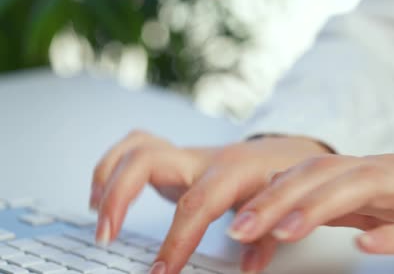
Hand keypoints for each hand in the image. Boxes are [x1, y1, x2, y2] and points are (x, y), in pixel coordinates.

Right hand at [89, 130, 330, 273]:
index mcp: (231, 172)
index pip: (197, 204)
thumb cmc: (278, 180)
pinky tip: (103, 196)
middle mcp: (202, 159)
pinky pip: (134, 149)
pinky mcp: (173, 157)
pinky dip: (111, 168)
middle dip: (120, 195)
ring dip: (108, 177)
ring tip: (99, 215)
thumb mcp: (280, 209)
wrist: (279, 152)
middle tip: (106, 236)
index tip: (160, 273)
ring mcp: (185, 154)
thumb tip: (249, 268)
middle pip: (149, 160)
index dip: (177, 240)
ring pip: (135, 147)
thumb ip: (266, 239)